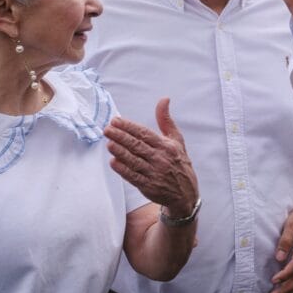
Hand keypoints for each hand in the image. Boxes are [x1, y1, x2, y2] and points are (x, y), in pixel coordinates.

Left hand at [104, 98, 198, 217]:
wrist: (185, 192)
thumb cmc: (178, 162)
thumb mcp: (177, 140)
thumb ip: (166, 120)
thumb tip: (164, 99)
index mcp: (167, 145)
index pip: (145, 133)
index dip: (129, 126)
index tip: (116, 120)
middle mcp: (160, 158)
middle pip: (137, 145)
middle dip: (121, 136)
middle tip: (107, 129)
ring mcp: (154, 173)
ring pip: (134, 160)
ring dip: (120, 151)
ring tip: (109, 143)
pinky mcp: (148, 186)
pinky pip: (133, 176)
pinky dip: (123, 169)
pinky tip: (114, 162)